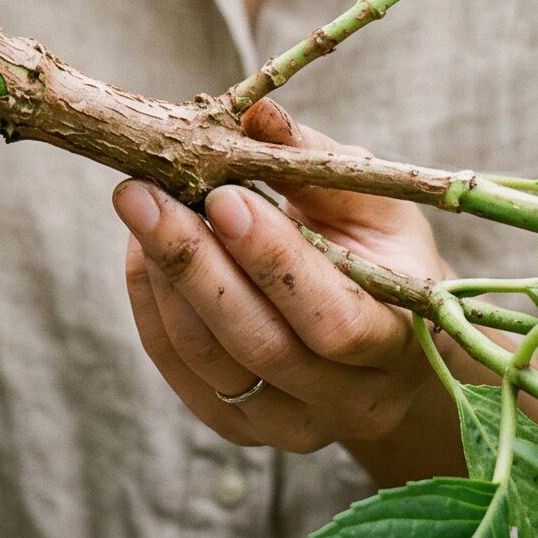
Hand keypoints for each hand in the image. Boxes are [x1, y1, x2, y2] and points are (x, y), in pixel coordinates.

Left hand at [113, 99, 464, 481]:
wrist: (389, 347)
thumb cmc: (382, 256)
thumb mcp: (374, 204)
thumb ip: (315, 163)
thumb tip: (256, 112)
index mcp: (398, 339)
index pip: (330, 317)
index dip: (273, 259)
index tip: (221, 195)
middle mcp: (348, 400)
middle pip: (256, 343)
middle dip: (191, 261)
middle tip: (141, 192)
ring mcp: (289, 425)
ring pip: (206, 357)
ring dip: (161, 276)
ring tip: (139, 206)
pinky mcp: (237, 426)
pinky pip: (177, 368)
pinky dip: (149, 302)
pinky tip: (142, 248)